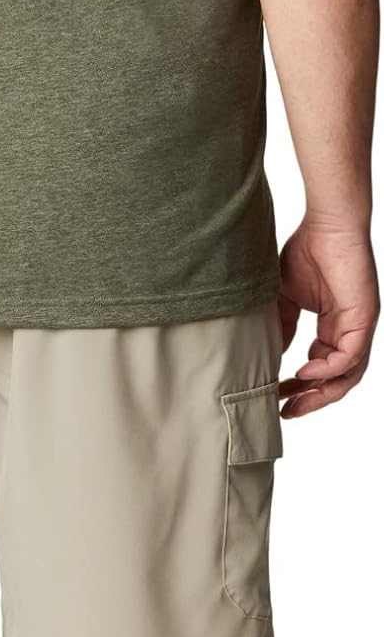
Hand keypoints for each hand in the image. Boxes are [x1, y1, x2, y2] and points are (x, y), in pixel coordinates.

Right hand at [277, 220, 378, 419]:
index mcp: (334, 328)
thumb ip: (281, 329)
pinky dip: (327, 370)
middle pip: (337, 380)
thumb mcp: (284, 301)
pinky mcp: (364, 318)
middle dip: (311, 400)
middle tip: (286, 412)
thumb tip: (271, 358)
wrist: (327, 224)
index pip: (321, 369)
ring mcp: (359, 326)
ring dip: (321, 393)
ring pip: (348, 375)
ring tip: (295, 401)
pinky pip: (350, 357)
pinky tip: (304, 372)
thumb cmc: (308, 252)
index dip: (299, 387)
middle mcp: (349, 331)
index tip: (275, 398)